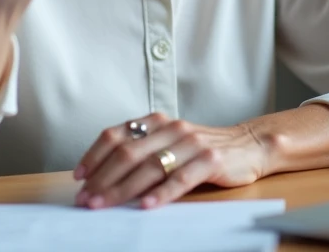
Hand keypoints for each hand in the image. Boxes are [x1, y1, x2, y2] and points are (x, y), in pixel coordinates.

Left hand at [73, 113, 269, 209]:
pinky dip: (162, 193)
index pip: (117, 135)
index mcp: (157, 121)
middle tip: (86, 199)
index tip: (79, 177)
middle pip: (129, 153)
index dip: (94, 155)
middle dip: (103, 178)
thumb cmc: (202, 149)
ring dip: (123, 189)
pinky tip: (147, 206)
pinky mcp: (210, 160)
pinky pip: (181, 178)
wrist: (249, 145)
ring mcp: (191, 143)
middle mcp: (172, 128)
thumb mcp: (170, 142)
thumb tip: (104, 178)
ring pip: (150, 166)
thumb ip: (143, 152)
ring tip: (106, 205)